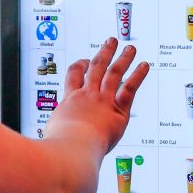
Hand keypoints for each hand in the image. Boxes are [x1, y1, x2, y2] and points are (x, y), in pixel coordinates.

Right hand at [44, 38, 149, 153]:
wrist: (71, 149)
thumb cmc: (59, 148)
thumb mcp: (51, 134)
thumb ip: (54, 133)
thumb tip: (48, 144)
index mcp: (69, 101)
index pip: (73, 76)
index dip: (79, 66)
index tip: (83, 61)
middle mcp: (86, 96)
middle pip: (95, 67)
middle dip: (104, 53)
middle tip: (110, 42)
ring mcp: (102, 100)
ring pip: (113, 72)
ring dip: (123, 58)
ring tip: (129, 48)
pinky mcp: (116, 109)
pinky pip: (129, 87)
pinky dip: (138, 75)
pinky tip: (144, 65)